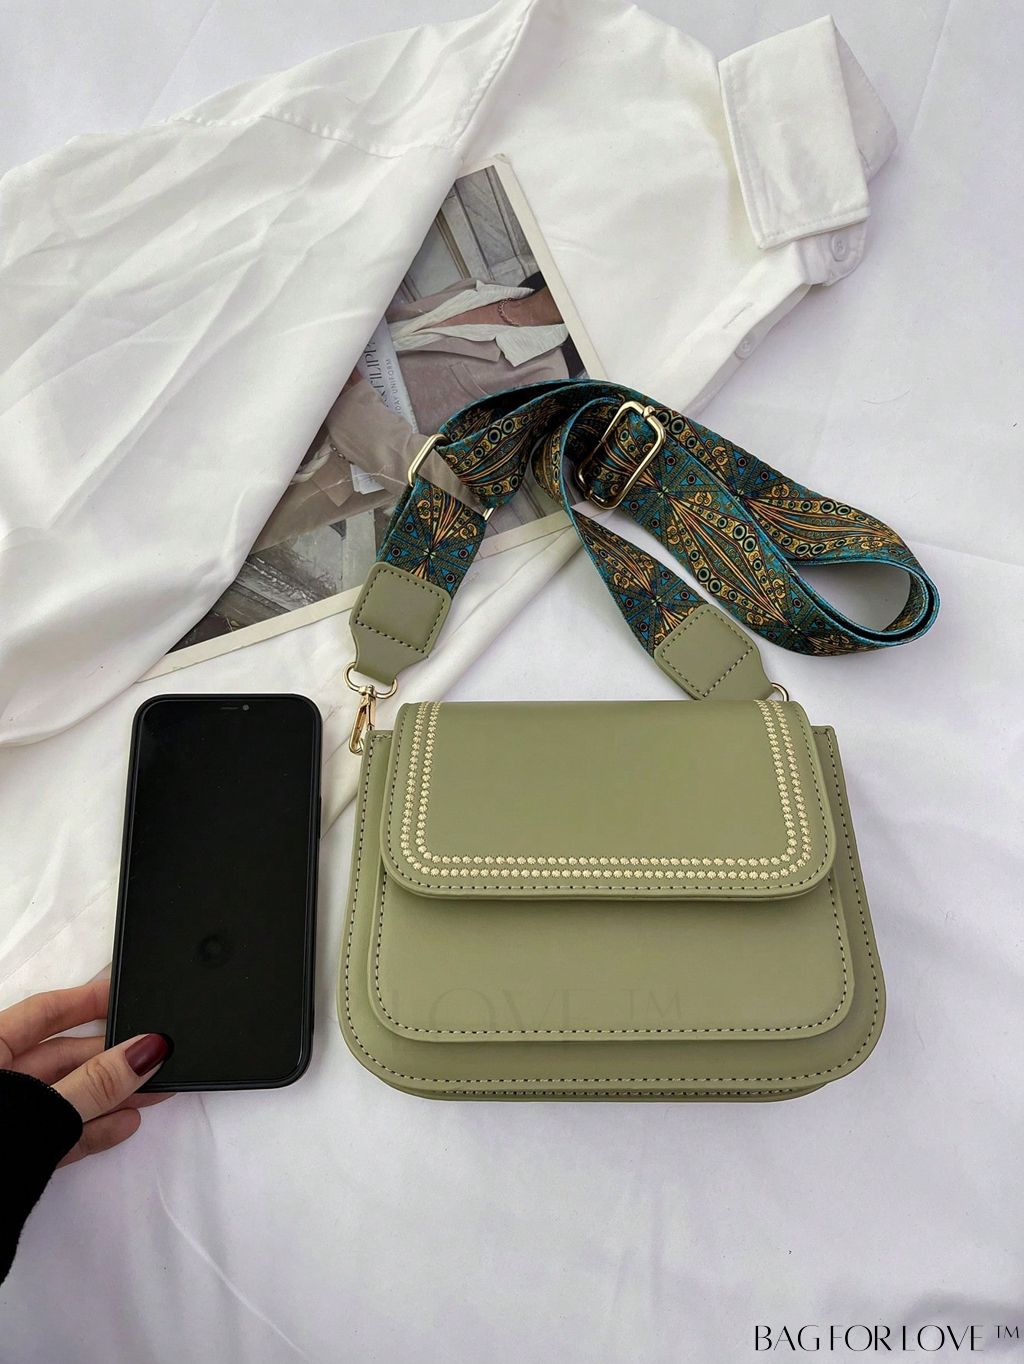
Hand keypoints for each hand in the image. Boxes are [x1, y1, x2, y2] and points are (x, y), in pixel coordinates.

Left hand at [0, 978, 172, 1164]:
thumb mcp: (34, 1109)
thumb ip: (94, 1083)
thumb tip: (148, 1049)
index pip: (43, 1012)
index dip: (87, 1001)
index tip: (127, 994)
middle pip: (58, 1057)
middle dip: (110, 1057)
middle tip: (158, 1055)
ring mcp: (1, 1122)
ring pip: (62, 1098)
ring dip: (109, 1096)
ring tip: (155, 1093)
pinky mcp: (8, 1159)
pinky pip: (55, 1134)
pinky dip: (89, 1130)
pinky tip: (124, 1125)